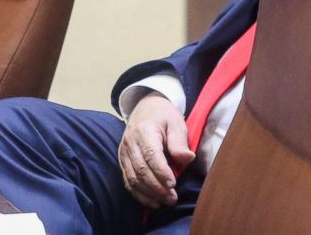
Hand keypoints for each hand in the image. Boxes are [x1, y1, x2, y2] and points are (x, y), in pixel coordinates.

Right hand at [119, 93, 195, 207]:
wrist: (145, 107)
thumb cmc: (163, 115)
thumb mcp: (175, 122)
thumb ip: (179, 141)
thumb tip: (188, 158)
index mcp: (145, 131)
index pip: (151, 155)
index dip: (161, 172)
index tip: (173, 184)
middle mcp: (130, 143)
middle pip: (141, 170)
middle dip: (157, 187)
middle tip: (173, 198)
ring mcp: (124, 153)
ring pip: (132, 179)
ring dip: (148, 194)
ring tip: (165, 201)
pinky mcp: (122, 161)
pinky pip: (127, 181)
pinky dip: (139, 194)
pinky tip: (152, 202)